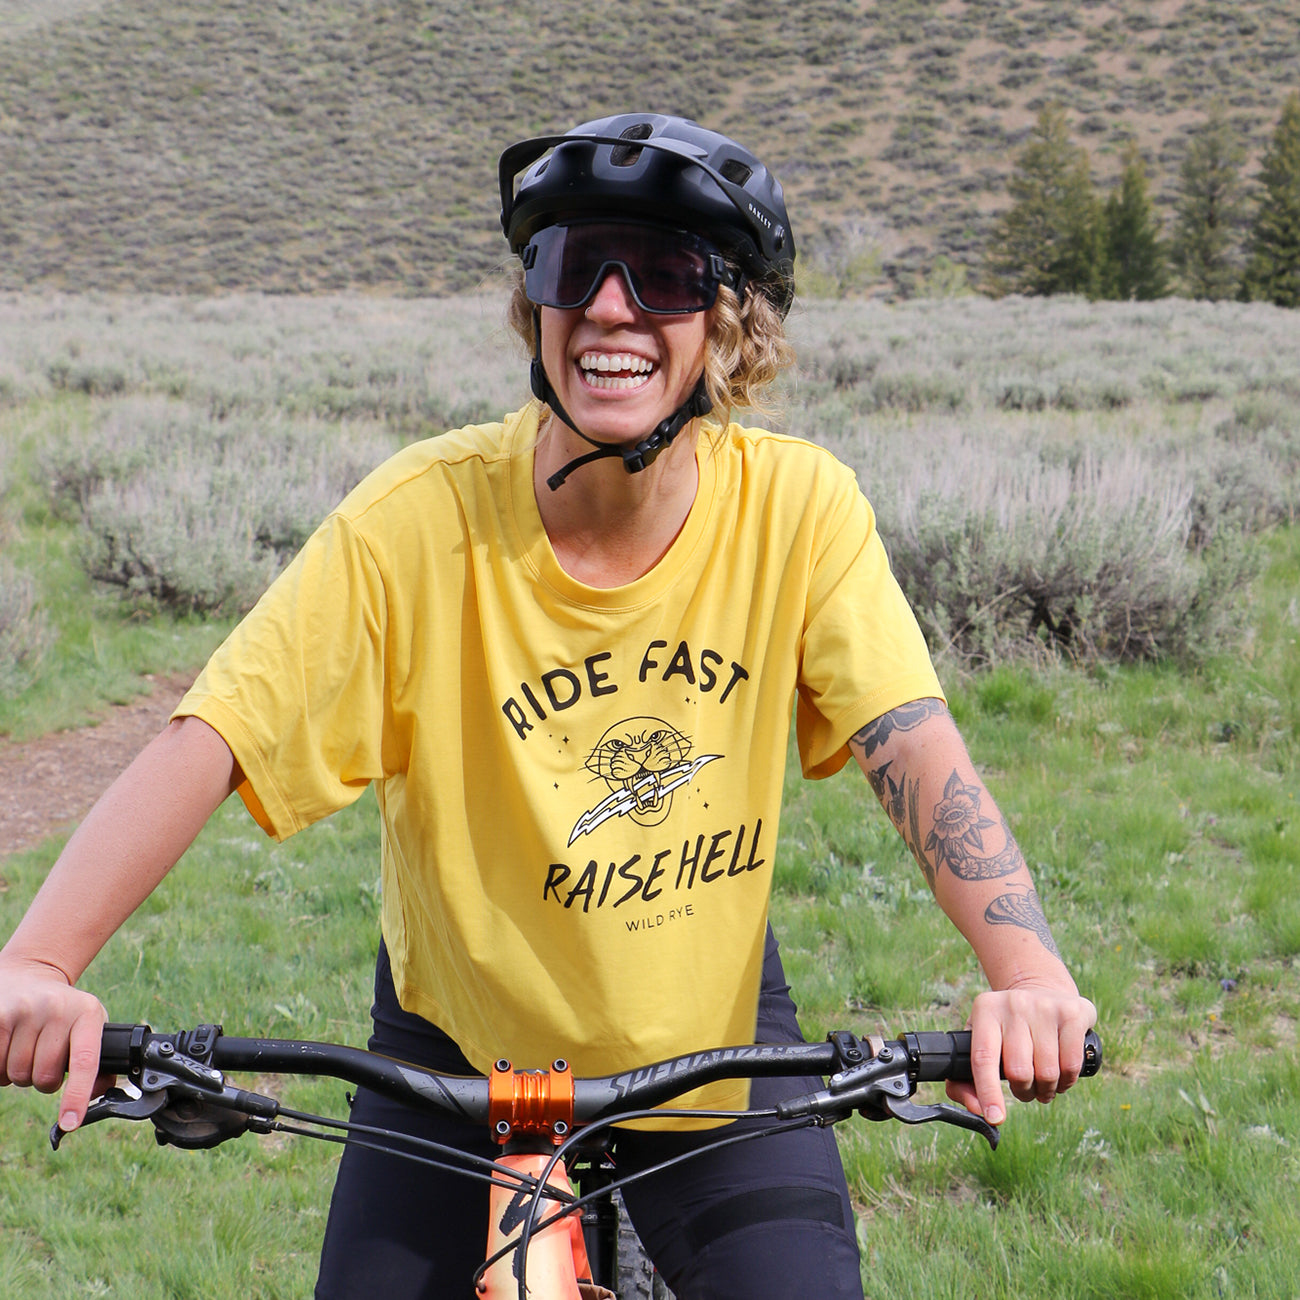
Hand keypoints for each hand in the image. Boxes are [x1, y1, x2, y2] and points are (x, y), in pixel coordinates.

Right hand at [0, 956, 108, 1132]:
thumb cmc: (65, 1012)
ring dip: (17, 1073)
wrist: (30, 977)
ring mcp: (26, 1011)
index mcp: (88, 1013)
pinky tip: (7, 1048)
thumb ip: (99, 1062)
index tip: (70, 1122)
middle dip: (42, 1079)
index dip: (77, 1096)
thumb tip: (99, 1095)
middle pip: (44, 1076)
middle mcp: (58, 1009)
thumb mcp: (89, 1026)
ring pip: (15, 1075)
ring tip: (25, 1049)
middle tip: (43, 1058)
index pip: (86, 1061)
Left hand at [946, 985, 1096, 1125]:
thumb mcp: (981, 1041)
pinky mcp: (1072, 1013)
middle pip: (1018, 1071)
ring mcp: (1044, 1006)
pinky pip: (1071, 1066)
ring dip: (1046, 1090)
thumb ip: (966, 1080)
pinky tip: (1061, 1076)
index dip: (987, 1092)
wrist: (1044, 991)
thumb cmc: (1008, 1028)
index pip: (983, 1057)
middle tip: (1025, 1090)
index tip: (994, 1118)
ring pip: (1047, 1072)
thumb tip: (978, 1111)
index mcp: (985, 1010)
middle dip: (1023, 1092)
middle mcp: (1013, 1004)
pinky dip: (1066, 1082)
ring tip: (1043, 1083)